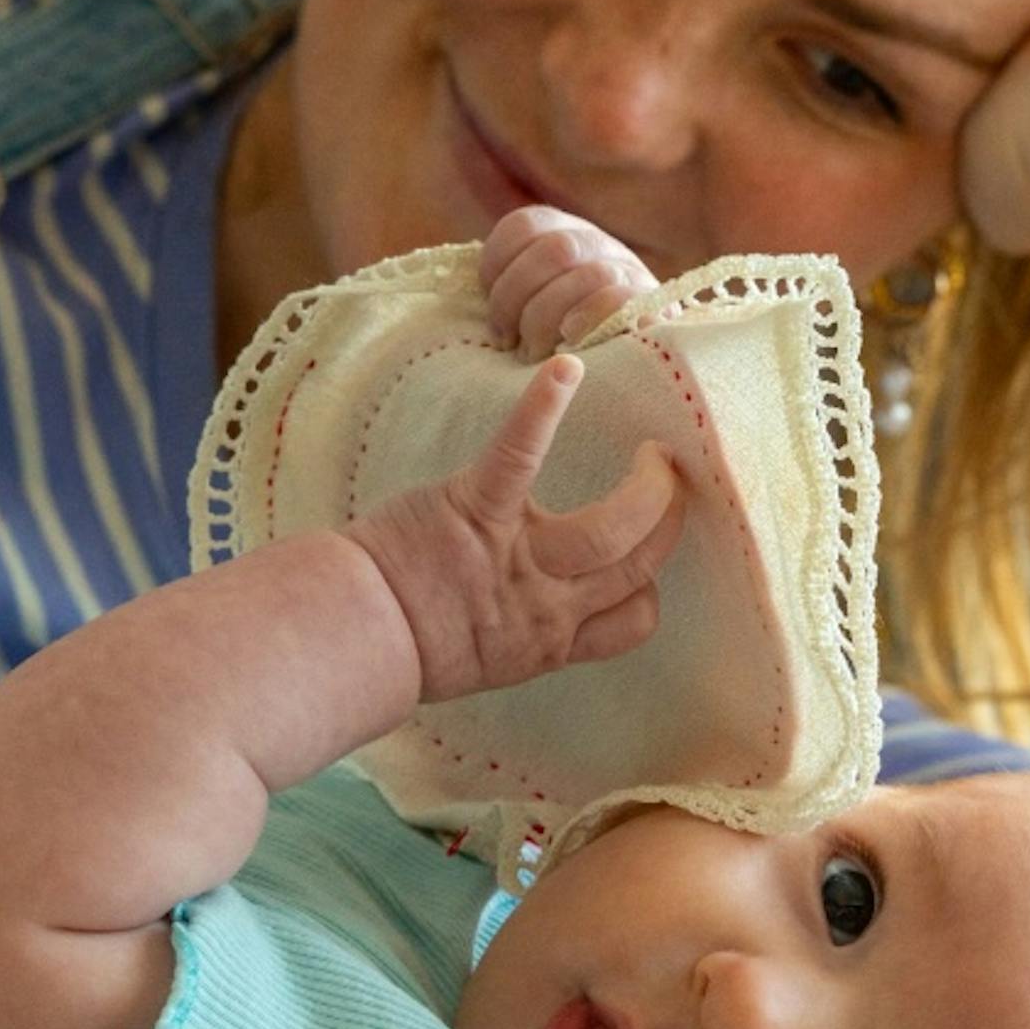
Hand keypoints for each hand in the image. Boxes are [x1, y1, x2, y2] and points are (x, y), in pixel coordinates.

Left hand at [345, 357, 685, 704]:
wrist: (358, 632)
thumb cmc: (415, 645)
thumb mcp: (495, 658)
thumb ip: (535, 629)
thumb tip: (560, 605)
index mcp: (553, 640)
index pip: (636, 620)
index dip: (655, 583)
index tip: (654, 553)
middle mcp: (548, 604)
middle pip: (640, 562)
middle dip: (668, 517)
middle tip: (671, 478)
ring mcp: (517, 554)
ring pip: (613, 526)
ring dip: (648, 485)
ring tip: (654, 452)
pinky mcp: (477, 507)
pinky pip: (521, 454)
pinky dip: (544, 408)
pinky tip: (566, 371)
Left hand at [480, 205, 661, 358]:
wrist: (636, 366)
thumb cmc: (565, 340)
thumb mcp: (533, 302)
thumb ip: (512, 287)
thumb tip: (469, 290)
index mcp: (564, 233)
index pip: (524, 225)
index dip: (496, 261)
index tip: (485, 301)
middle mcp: (598, 243)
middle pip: (551, 250)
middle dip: (515, 297)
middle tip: (505, 339)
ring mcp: (630, 271)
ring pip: (583, 273)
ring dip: (545, 317)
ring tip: (531, 351)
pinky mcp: (654, 306)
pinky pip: (619, 298)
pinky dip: (588, 315)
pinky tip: (570, 338)